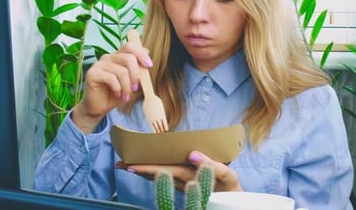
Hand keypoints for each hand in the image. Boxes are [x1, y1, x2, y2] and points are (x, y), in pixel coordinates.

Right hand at [71, 38, 152, 133]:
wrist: (99, 107)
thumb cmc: (116, 94)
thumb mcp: (131, 82)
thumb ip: (138, 68)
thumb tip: (147, 51)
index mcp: (118, 57)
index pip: (130, 46)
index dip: (141, 54)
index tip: (149, 65)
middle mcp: (108, 58)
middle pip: (128, 58)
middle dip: (136, 75)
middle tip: (135, 88)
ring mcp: (99, 64)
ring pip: (121, 71)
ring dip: (127, 87)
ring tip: (126, 96)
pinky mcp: (92, 74)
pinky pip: (111, 78)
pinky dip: (118, 88)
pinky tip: (117, 94)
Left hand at [116, 151, 242, 191]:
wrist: (234, 202)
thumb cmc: (230, 186)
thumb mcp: (227, 175)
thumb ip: (210, 165)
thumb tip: (192, 154)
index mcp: (190, 178)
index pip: (165, 172)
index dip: (148, 168)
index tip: (131, 166)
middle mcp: (182, 183)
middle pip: (158, 175)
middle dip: (140, 170)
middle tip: (121, 164)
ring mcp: (182, 185)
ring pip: (159, 178)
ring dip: (144, 172)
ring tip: (126, 165)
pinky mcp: (184, 185)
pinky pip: (165, 179)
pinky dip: (154, 174)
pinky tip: (145, 170)